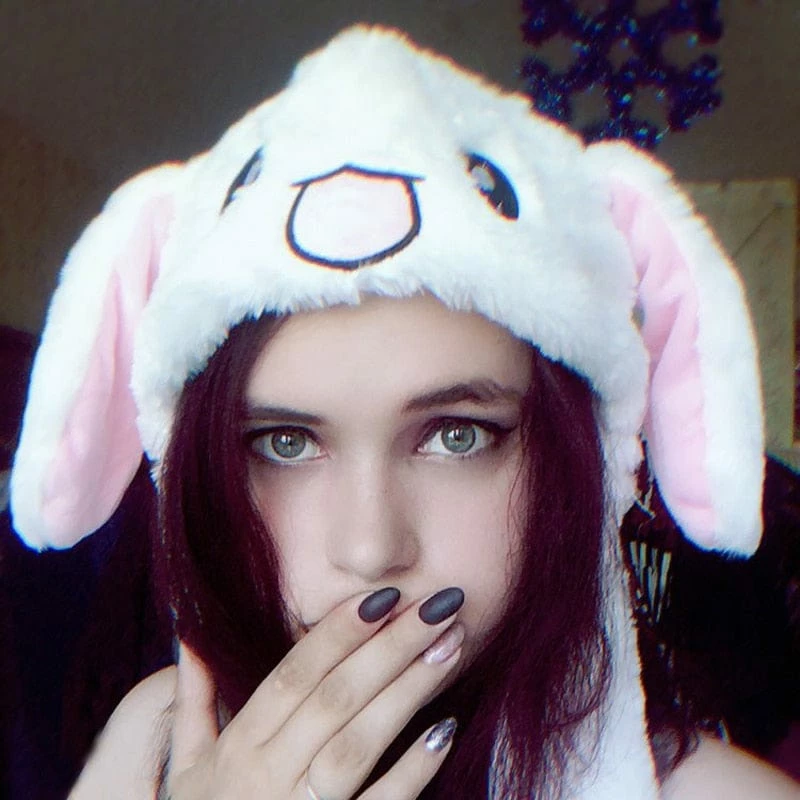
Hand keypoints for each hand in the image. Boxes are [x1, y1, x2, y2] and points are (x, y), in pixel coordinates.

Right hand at [167, 586, 464, 798]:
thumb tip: (188, 637)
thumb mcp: (187, 766)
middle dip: (390, 647)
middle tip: (439, 606)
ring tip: (450, 648)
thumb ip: (193, 700)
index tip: (385, 595)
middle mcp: (266, 775)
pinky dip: (412, 770)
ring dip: (408, 692)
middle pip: (335, 699)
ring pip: (358, 744)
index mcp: (238, 747)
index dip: (338, 633)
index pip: (293, 676)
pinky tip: (446, 730)